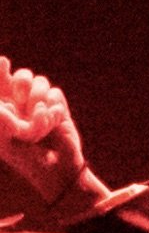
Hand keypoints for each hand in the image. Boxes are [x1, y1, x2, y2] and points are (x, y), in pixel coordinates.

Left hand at [0, 59, 86, 201]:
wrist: (56, 171)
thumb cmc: (25, 158)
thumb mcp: (5, 138)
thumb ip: (2, 119)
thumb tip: (3, 102)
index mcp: (4, 108)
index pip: (1, 81)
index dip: (1, 70)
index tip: (2, 61)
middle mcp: (21, 103)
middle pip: (21, 76)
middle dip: (21, 84)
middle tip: (21, 98)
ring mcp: (40, 104)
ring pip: (39, 82)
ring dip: (38, 100)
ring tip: (41, 120)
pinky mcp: (58, 107)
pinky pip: (54, 93)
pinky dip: (54, 107)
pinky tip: (54, 123)